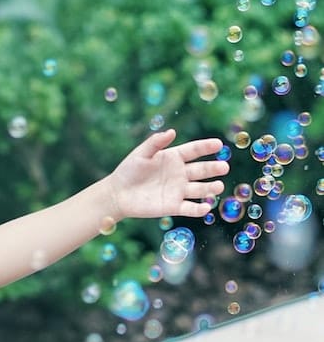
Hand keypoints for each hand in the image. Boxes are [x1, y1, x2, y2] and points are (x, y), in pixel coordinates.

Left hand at [107, 129, 228, 218]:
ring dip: (210, 188)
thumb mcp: (140, 154)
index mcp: (174, 157)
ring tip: (218, 186)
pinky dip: (199, 209)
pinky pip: (190, 208)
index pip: (194, 150)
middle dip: (214, 168)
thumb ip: (155, 143)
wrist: (118, 194)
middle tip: (224, 167)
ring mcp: (178, 190)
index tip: (218, 144)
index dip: (206, 147)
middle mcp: (180, 174)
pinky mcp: (174, 206)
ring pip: (200, 189)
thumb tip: (171, 131)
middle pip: (202, 170)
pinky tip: (206, 207)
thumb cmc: (128, 171)